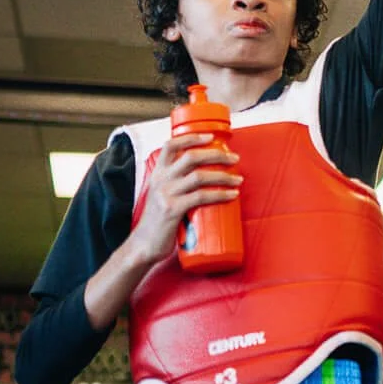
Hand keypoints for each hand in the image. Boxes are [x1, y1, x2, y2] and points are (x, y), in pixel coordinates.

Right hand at [128, 132, 239, 261]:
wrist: (144, 246)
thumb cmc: (159, 222)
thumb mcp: (163, 196)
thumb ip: (178, 186)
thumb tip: (208, 179)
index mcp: (157, 174)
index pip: (170, 146)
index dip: (191, 137)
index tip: (210, 136)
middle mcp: (160, 180)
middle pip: (191, 157)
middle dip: (216, 155)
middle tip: (235, 158)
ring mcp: (166, 195)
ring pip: (199, 176)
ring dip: (223, 175)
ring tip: (238, 179)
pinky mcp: (173, 210)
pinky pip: (201, 197)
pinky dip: (220, 194)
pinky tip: (232, 195)